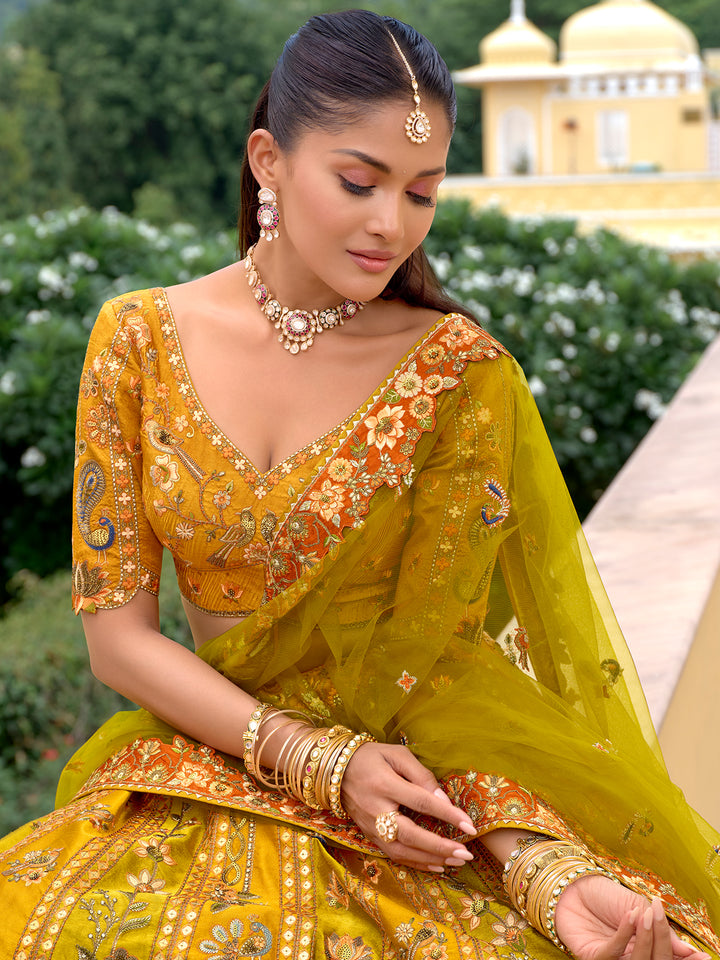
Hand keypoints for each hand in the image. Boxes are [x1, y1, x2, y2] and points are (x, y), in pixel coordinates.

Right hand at [341, 742, 476, 871]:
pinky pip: (393, 855)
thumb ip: (420, 775)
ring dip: (430, 859)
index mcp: (384, 784)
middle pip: (411, 834)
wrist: (334, 769)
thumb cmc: (371, 757)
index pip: (421, 802)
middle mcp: (375, 809)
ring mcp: (370, 826)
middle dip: (440, 847)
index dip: (447, 814)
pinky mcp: (368, 835)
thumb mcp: (396, 755)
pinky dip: (415, 863)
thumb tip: (443, 798)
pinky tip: (435, 865)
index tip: (469, 825)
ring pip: (402, 851)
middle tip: (466, 853)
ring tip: (456, 862)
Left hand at [555, 876, 712, 959]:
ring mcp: (611, 958)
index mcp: (643, 945)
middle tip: (663, 923)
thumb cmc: (605, 894)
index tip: (703, 957)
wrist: (573, 884)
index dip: (683, 957)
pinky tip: (630, 916)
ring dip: (644, 939)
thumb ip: (660, 928)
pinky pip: (611, 954)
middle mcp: (629, 956)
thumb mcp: (637, 906)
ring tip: (646, 915)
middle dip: (664, 946)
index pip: (665, 956)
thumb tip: (689, 950)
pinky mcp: (592, 957)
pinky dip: (624, 935)